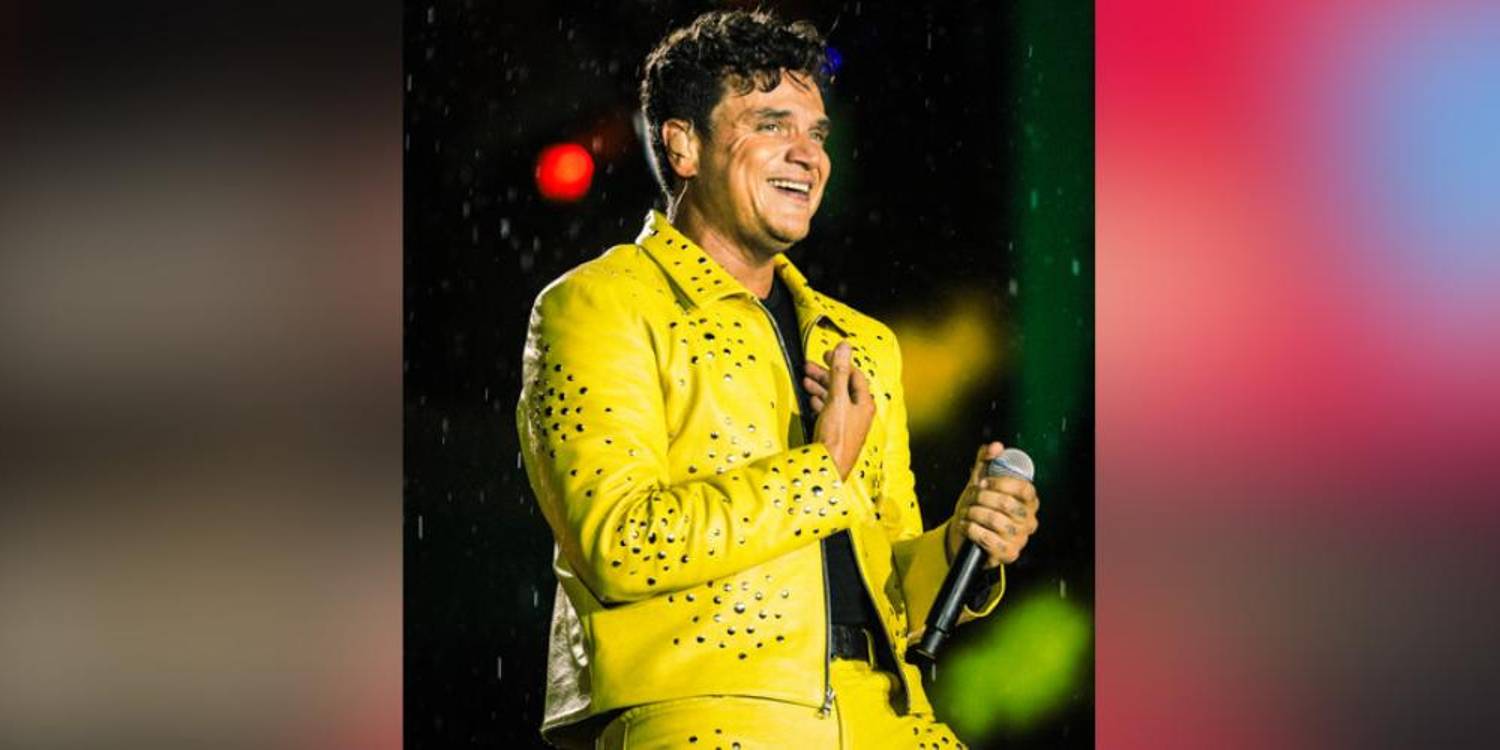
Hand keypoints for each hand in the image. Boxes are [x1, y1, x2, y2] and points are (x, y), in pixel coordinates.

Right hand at [807, 341, 874, 479]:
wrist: (829, 467)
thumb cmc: (836, 436)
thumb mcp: (837, 399)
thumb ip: (840, 372)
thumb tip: (844, 346)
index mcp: (864, 403)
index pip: (855, 375)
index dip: (840, 362)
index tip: (825, 355)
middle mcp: (859, 412)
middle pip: (843, 386)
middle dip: (826, 375)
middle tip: (809, 366)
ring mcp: (849, 423)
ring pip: (835, 399)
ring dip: (820, 388)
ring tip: (805, 380)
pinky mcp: (838, 433)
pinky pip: (830, 412)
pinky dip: (820, 403)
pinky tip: (810, 400)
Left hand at [946, 442, 1039, 567]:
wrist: (966, 534)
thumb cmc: (978, 506)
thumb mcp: (981, 481)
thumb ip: (987, 460)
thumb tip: (996, 446)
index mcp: (1029, 501)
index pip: (1024, 488)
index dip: (1001, 483)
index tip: (982, 483)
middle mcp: (1029, 520)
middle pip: (1007, 504)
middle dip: (982, 498)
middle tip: (970, 497)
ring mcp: (1020, 538)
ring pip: (996, 521)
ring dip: (974, 514)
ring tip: (965, 512)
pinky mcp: (1009, 554)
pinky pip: (989, 540)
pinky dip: (972, 530)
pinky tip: (965, 525)